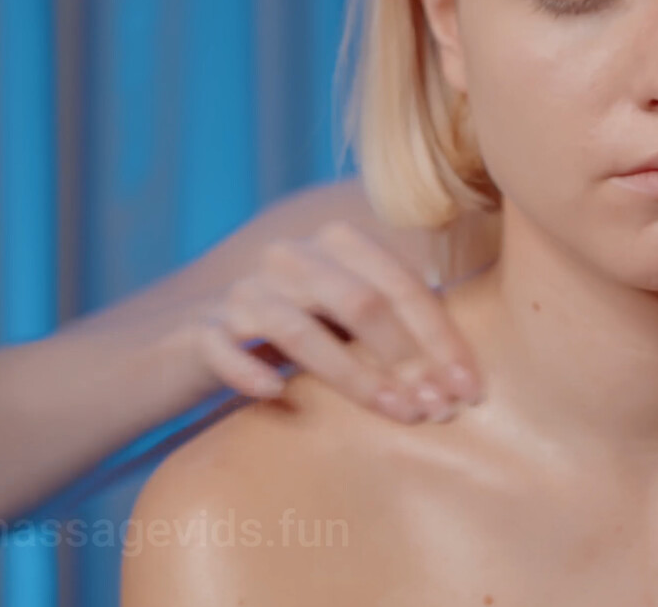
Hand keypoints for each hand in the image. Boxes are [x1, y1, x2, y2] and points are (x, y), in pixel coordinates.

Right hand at [190, 221, 480, 423]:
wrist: (189, 342)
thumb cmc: (292, 335)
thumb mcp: (347, 319)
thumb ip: (396, 323)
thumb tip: (463, 371)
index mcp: (333, 245)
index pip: (400, 285)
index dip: (440, 337)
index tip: (468, 387)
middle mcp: (288, 258)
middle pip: (360, 302)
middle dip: (408, 359)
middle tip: (438, 409)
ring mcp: (241, 292)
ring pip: (300, 329)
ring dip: (355, 375)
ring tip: (396, 413)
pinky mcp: (199, 331)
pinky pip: (224, 348)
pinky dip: (250, 370)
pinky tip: (277, 395)